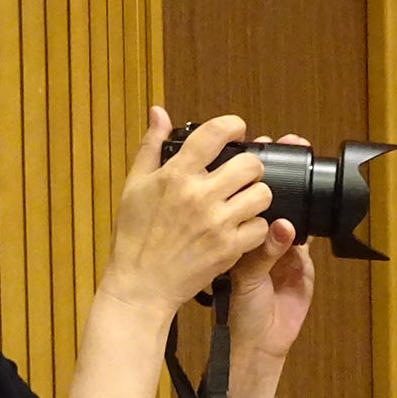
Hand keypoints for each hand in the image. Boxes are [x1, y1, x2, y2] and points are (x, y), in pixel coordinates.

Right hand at [101, 107, 271, 316]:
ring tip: (244, 201)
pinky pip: (261, 228)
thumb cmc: (134, 237)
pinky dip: (255, 227)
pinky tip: (241, 228)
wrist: (140, 285)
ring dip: (256, 195)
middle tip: (242, 174)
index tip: (237, 129)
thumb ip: (150, 146)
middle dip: (250, 166)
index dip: (233, 125)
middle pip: (249, 164)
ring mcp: (217, 223)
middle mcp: (200, 195)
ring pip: (262, 195)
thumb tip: (158, 112)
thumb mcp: (134, 186)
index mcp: (176, 175)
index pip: (216, 133)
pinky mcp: (229, 249)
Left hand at [227, 134, 317, 394]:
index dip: (244, 168)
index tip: (248, 142)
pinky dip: (303, 226)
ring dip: (292, 191)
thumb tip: (267, 222)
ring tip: (291, 171)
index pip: (238, 192)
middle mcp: (257, 235)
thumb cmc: (235, 312)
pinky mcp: (302, 263)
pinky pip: (304, 238)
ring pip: (288, 210)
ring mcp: (282, 247)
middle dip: (271, 170)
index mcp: (231, 231)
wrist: (255, 345)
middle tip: (277, 146)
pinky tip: (299, 217)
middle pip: (266, 194)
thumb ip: (245, 247)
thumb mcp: (232, 275)